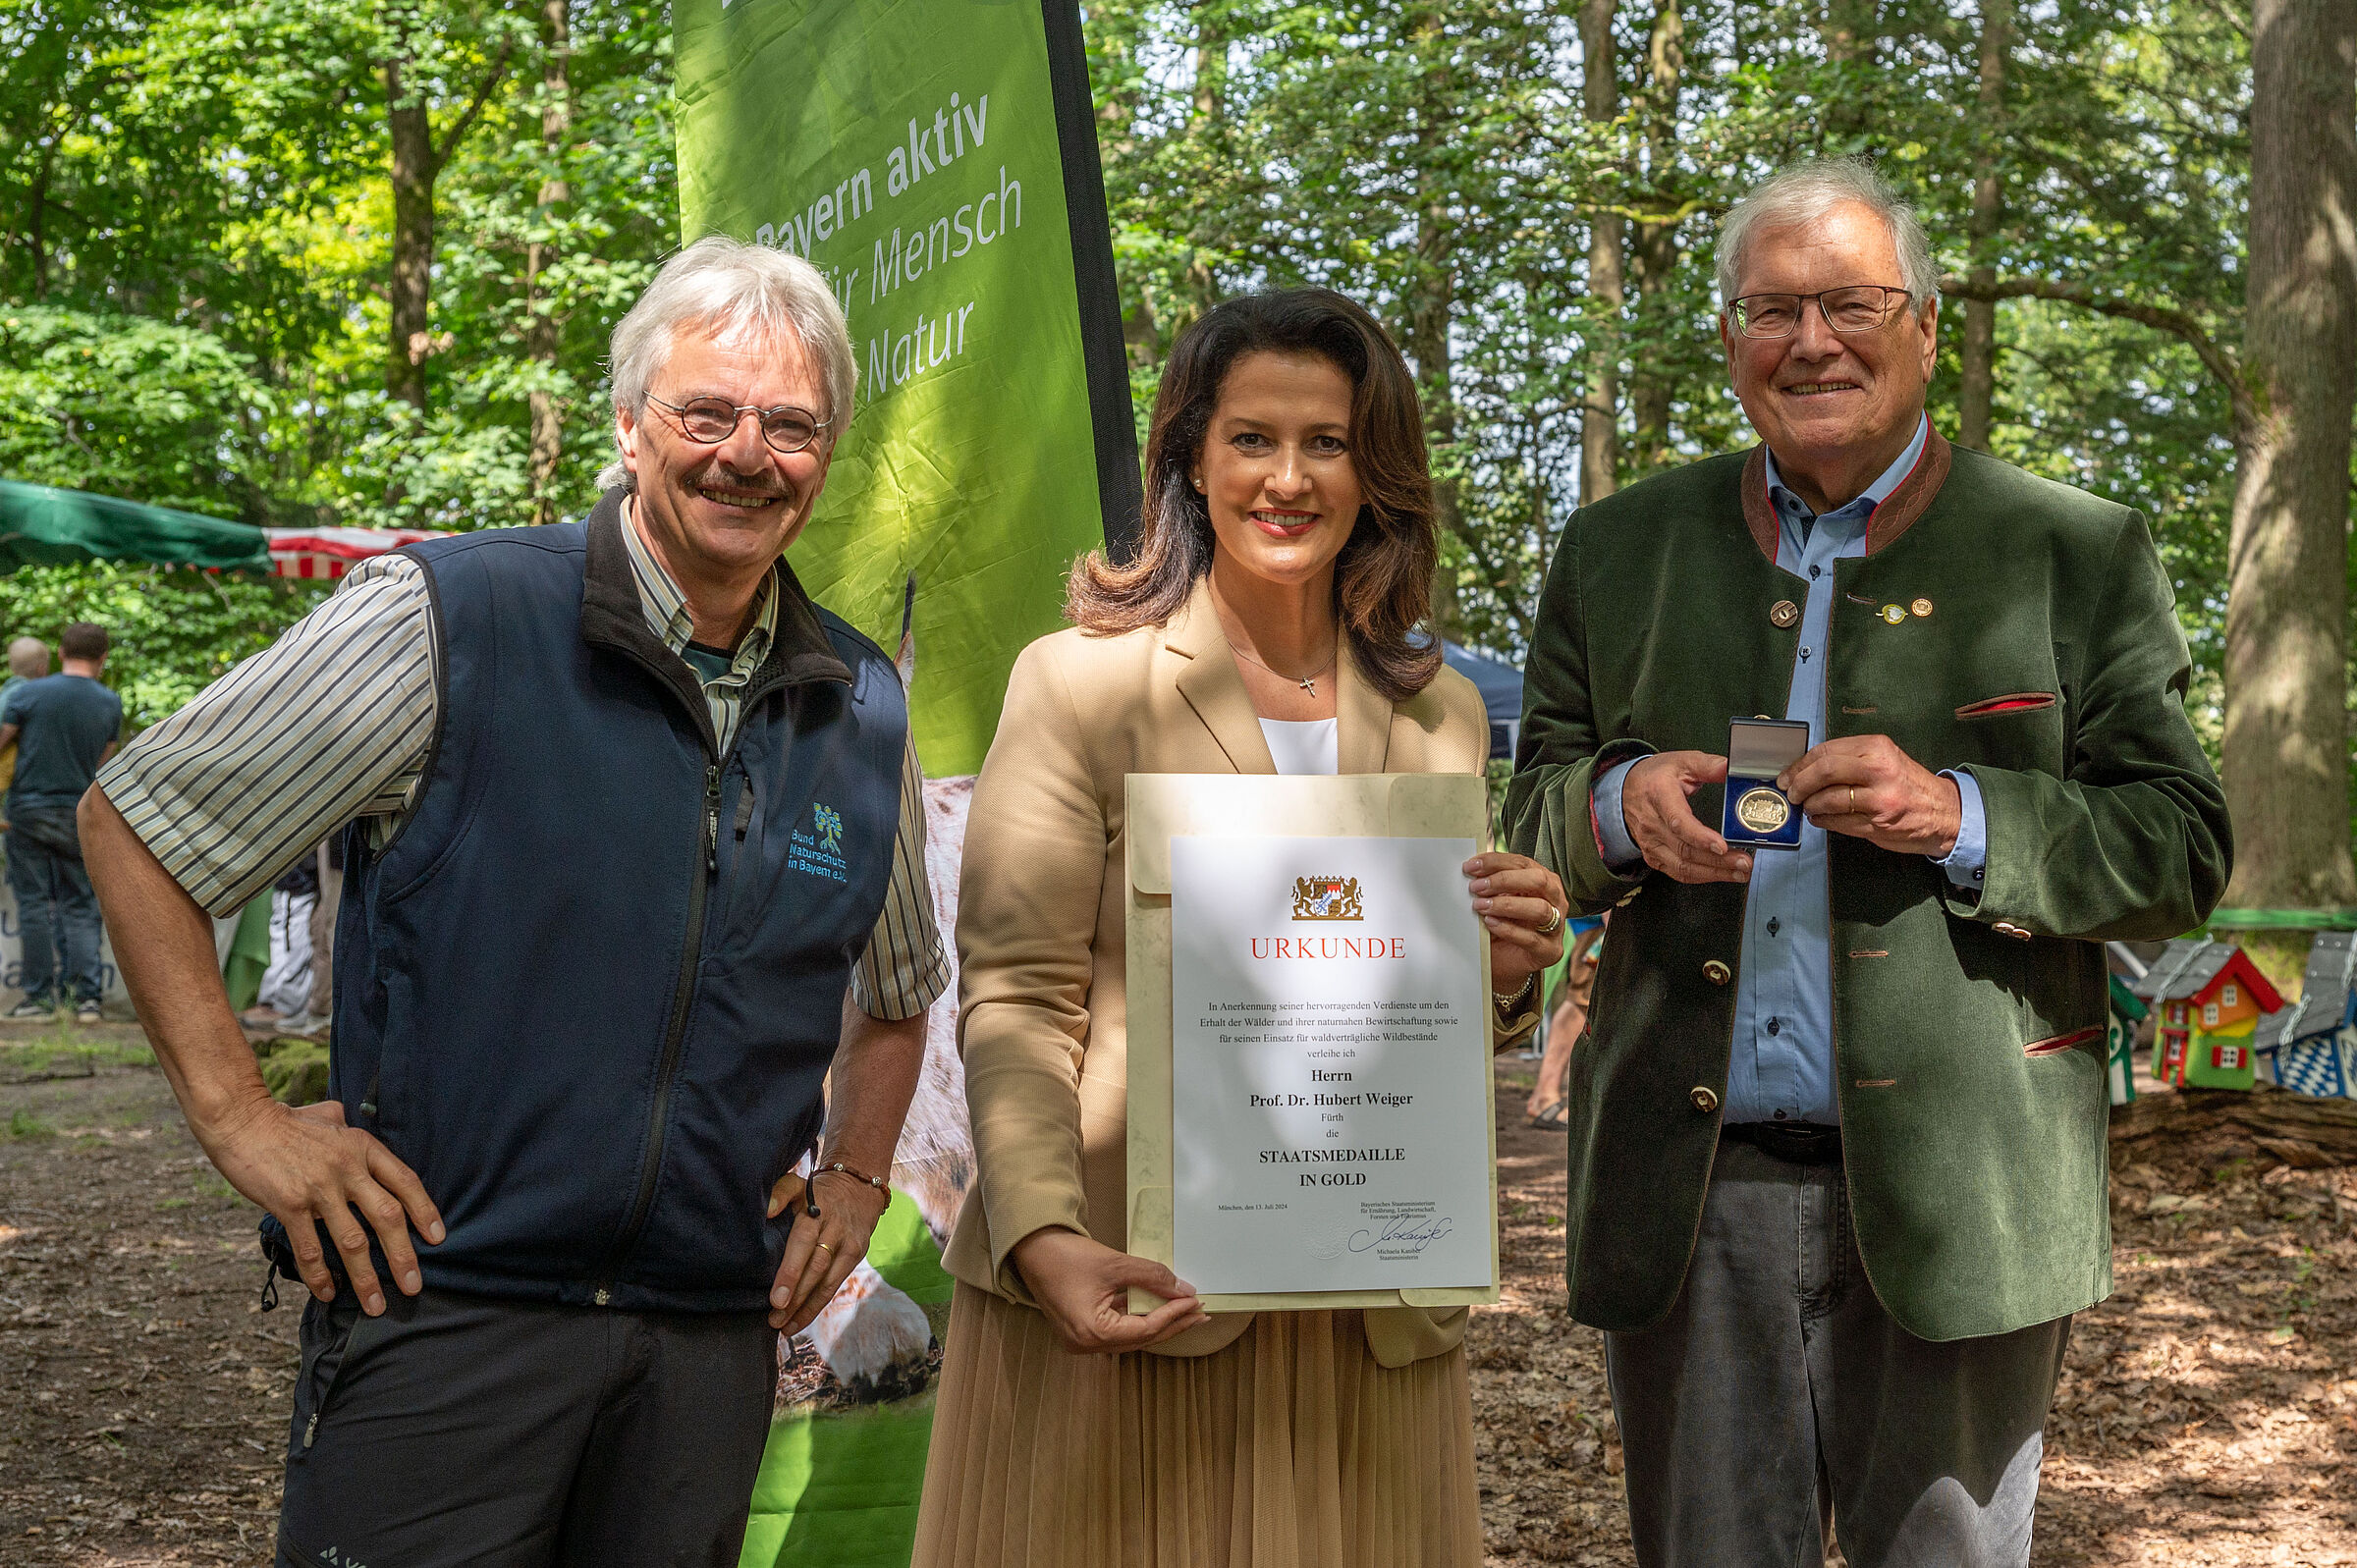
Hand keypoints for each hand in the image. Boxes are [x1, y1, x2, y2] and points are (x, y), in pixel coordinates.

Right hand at [202, 1096, 442, 1314]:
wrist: (241, 1121)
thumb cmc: (286, 1121)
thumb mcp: (328, 1116)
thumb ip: (346, 1126)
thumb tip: (349, 1120)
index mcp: (363, 1147)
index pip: (405, 1182)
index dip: (425, 1212)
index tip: (438, 1238)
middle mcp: (347, 1169)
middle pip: (387, 1217)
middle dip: (403, 1256)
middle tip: (414, 1286)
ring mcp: (319, 1188)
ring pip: (352, 1242)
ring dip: (365, 1279)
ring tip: (376, 1305)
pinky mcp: (290, 1205)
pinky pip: (311, 1248)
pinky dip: (320, 1275)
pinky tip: (328, 1293)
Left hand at [765, 1168, 891, 1332]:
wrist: (859, 1187)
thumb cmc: (818, 1192)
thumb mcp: (799, 1184)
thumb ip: (780, 1193)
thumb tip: (765, 1211)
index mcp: (818, 1211)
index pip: (803, 1243)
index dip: (790, 1272)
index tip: (776, 1298)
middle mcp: (837, 1230)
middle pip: (816, 1267)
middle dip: (796, 1297)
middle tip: (774, 1319)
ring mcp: (849, 1246)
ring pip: (827, 1282)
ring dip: (805, 1308)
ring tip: (783, 1327)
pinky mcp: (856, 1257)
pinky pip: (834, 1285)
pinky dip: (816, 1305)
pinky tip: (798, 1320)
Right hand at [1009, 1227, 1209, 1354]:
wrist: (1032, 1248)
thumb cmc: (1066, 1255)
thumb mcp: (1115, 1264)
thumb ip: (1152, 1277)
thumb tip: (1183, 1290)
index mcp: (1093, 1333)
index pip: (1145, 1330)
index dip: (1174, 1316)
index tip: (1196, 1302)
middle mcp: (1086, 1345)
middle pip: (1140, 1339)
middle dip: (1172, 1324)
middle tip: (1200, 1313)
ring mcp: (1081, 1341)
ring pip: (1130, 1336)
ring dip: (1157, 1322)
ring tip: (1186, 1312)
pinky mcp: (1080, 1330)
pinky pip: (1117, 1329)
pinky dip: (1138, 1318)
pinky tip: (1158, 1308)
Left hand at [1464, 851, 1566, 992]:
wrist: (1503, 961)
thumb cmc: (1502, 925)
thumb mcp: (1497, 899)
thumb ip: (1491, 884)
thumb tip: (1472, 870)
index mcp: (1543, 881)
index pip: (1523, 863)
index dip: (1496, 862)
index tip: (1471, 866)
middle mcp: (1555, 900)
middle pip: (1538, 880)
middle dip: (1505, 880)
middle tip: (1477, 887)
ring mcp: (1556, 927)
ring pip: (1540, 909)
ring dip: (1507, 905)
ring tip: (1481, 906)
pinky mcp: (1549, 951)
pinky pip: (1532, 939)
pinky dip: (1508, 929)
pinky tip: (1490, 924)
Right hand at [1622, 752, 1753, 884]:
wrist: (1625, 790)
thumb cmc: (1655, 776)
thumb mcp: (1682, 762)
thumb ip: (1709, 765)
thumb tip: (1732, 768)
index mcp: (1659, 796)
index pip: (1678, 822)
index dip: (1700, 837)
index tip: (1722, 846)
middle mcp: (1652, 824)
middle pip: (1685, 850)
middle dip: (1718, 861)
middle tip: (1744, 862)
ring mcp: (1651, 843)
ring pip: (1682, 867)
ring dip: (1714, 873)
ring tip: (1740, 873)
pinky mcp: (1653, 856)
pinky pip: (1678, 873)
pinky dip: (1702, 876)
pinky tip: (1721, 874)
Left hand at [1778, 735, 1960, 856]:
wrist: (1945, 812)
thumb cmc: (1909, 785)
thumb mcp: (1885, 759)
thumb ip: (1850, 759)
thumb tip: (1807, 768)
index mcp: (1877, 748)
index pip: (1827, 751)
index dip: (1800, 764)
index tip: (1788, 774)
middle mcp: (1879, 770)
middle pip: (1824, 772)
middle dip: (1799, 784)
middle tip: (1791, 792)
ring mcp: (1879, 799)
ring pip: (1828, 800)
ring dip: (1810, 805)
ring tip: (1807, 807)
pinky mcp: (1878, 824)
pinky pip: (1838, 822)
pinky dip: (1822, 820)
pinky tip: (1820, 818)